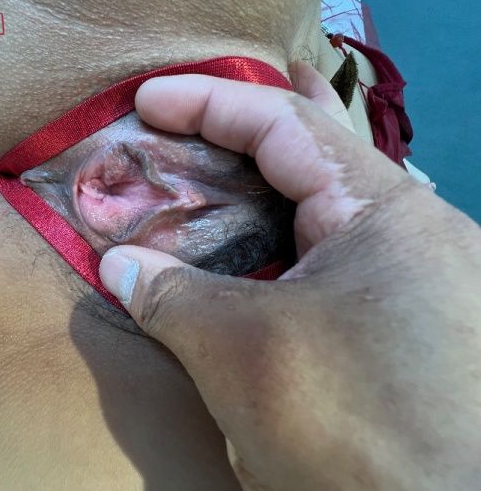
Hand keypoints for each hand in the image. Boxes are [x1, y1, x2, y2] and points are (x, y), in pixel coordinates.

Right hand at [99, 64, 480, 489]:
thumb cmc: (348, 421)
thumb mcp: (243, 352)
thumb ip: (171, 296)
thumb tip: (116, 265)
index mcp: (382, 211)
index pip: (285, 123)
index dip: (208, 102)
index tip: (146, 100)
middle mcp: (405, 233)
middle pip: (301, 163)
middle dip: (222, 149)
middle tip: (157, 148)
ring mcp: (405, 280)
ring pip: (308, 218)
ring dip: (242, 207)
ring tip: (181, 199)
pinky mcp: (395, 324)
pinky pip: (318, 266)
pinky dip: (265, 257)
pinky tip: (228, 269)